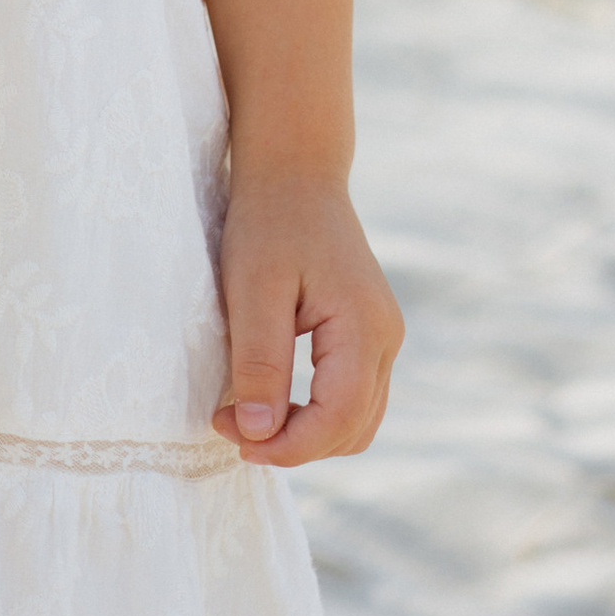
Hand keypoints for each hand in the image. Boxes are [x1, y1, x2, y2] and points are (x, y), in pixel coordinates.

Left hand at [213, 169, 402, 466]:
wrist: (294, 169)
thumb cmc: (268, 220)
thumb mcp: (252, 289)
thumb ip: (260, 362)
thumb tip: (260, 434)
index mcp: (364, 326)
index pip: (338, 418)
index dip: (289, 446)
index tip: (234, 439)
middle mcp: (386, 337)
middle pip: (353, 428)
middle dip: (294, 443)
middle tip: (228, 425)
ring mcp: (383, 335)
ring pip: (357, 420)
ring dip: (307, 433)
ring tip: (247, 416)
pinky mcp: (369, 333)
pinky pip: (352, 396)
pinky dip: (317, 413)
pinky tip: (272, 399)